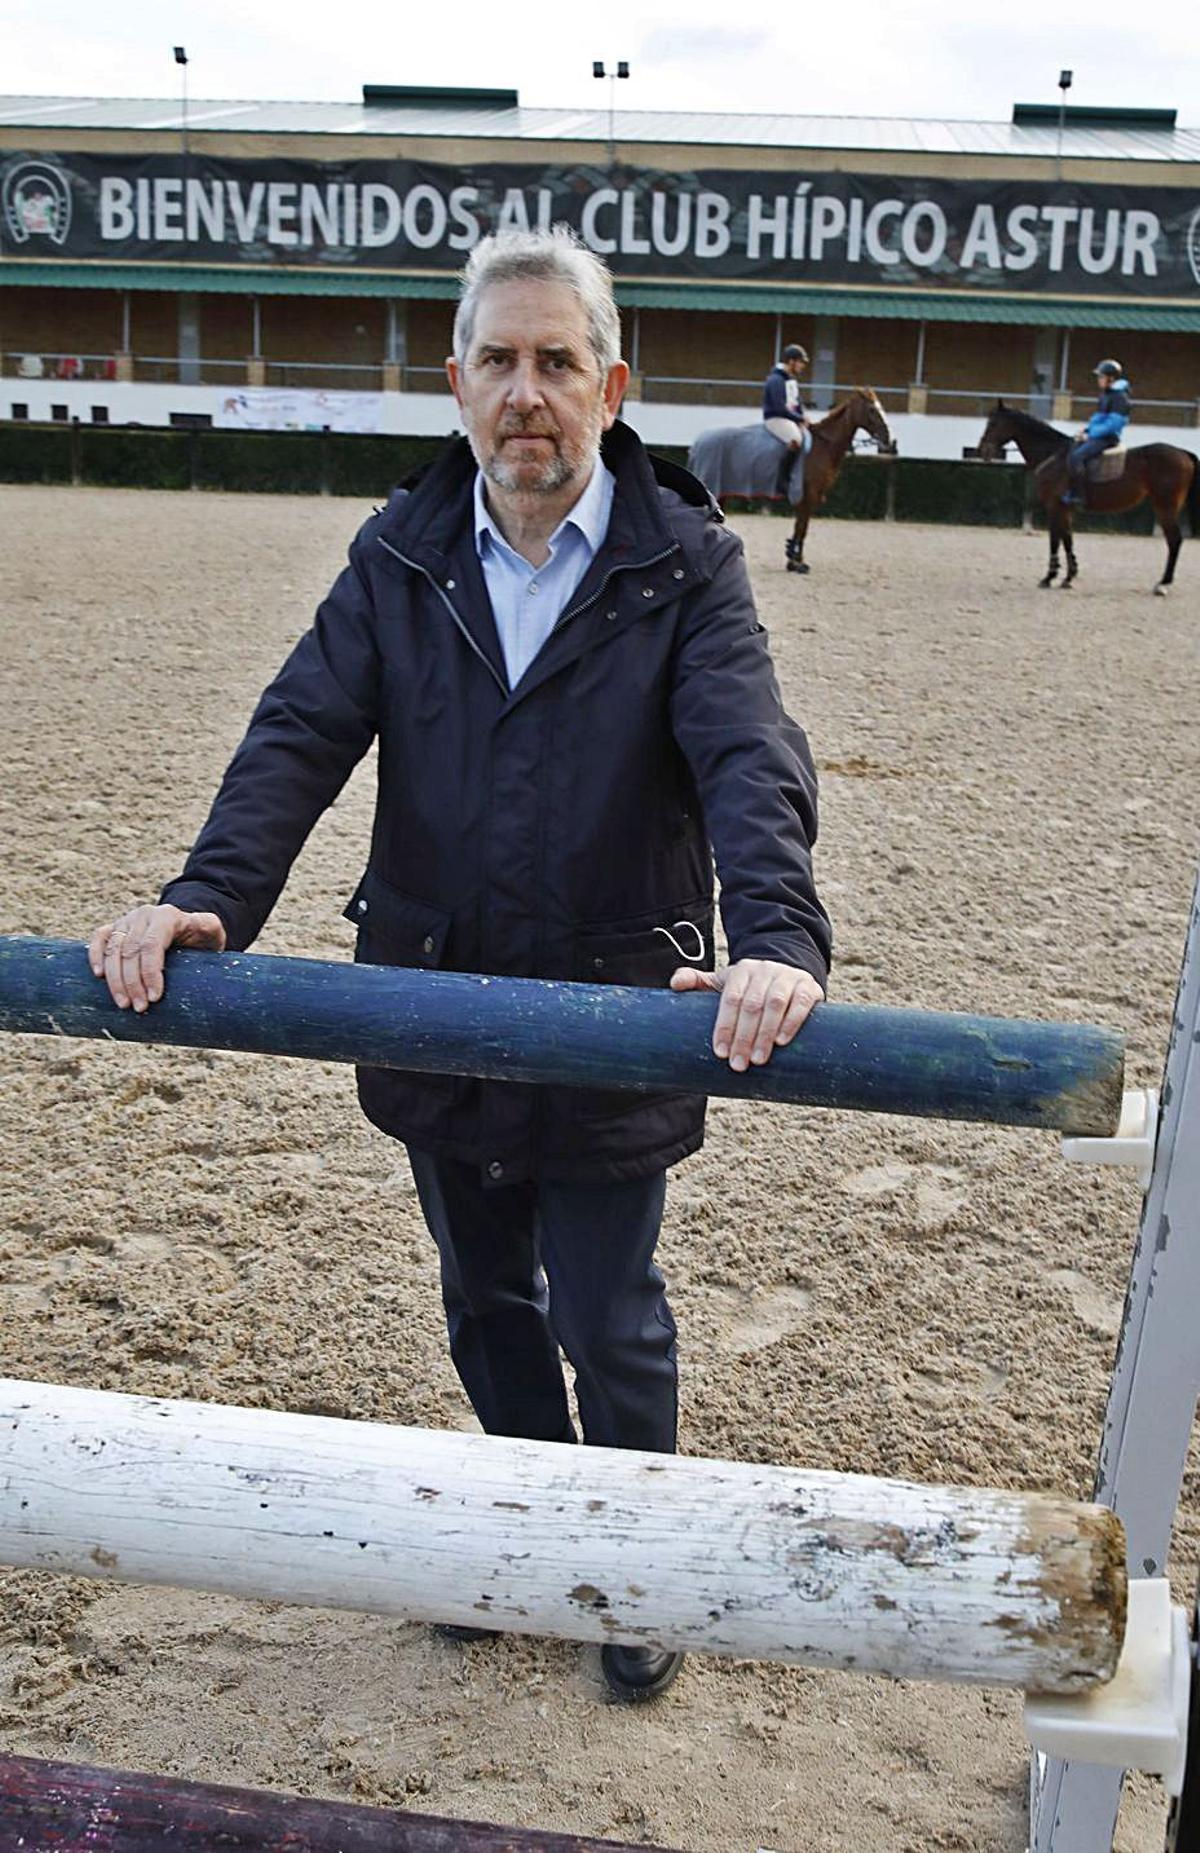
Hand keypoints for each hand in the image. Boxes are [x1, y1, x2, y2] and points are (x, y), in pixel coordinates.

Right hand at [88, 904, 225, 1012]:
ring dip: (115, 980)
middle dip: (132, 982)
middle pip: (130, 951)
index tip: (154, 997)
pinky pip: (99, 939)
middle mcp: (144, 915)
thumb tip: (212, 940)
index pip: (152, 945)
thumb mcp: (212, 931)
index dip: (150, 973)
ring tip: (123, 1004)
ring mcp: (126, 920)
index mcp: (167, 916)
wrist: (186, 926)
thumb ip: (211, 930)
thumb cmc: (200, 935)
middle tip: (139, 1008)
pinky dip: (96, 956)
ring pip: (113, 949)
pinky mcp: (114, 927)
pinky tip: (99, 976)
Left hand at [670, 958, 823, 1071]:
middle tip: (738, 1064)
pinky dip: (792, 1021)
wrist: (787, 971)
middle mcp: (764, 971)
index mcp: (740, 971)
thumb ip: (698, 982)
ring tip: (759, 1060)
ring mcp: (787, 977)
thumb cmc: (749, 986)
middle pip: (752, 1005)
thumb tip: (675, 984)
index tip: (720, 1052)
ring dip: (766, 1033)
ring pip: (776, 1004)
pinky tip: (782, 1041)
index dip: (724, 1026)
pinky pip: (802, 1002)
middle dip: (744, 1037)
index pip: (730, 999)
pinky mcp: (809, 986)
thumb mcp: (724, 982)